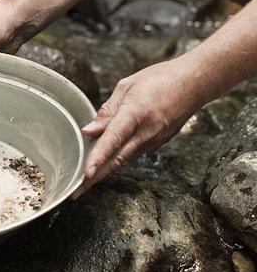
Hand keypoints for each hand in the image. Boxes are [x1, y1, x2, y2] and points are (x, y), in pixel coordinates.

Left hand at [73, 57, 213, 198]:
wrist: (195, 83)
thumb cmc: (159, 79)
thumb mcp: (127, 87)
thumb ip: (107, 112)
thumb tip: (88, 131)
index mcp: (136, 114)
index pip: (112, 140)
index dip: (98, 158)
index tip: (85, 174)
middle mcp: (146, 132)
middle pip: (116, 160)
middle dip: (94, 179)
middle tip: (75, 193)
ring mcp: (153, 141)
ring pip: (123, 159)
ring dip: (103, 171)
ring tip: (81, 182)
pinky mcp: (157, 144)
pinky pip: (131, 153)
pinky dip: (116, 159)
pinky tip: (103, 162)